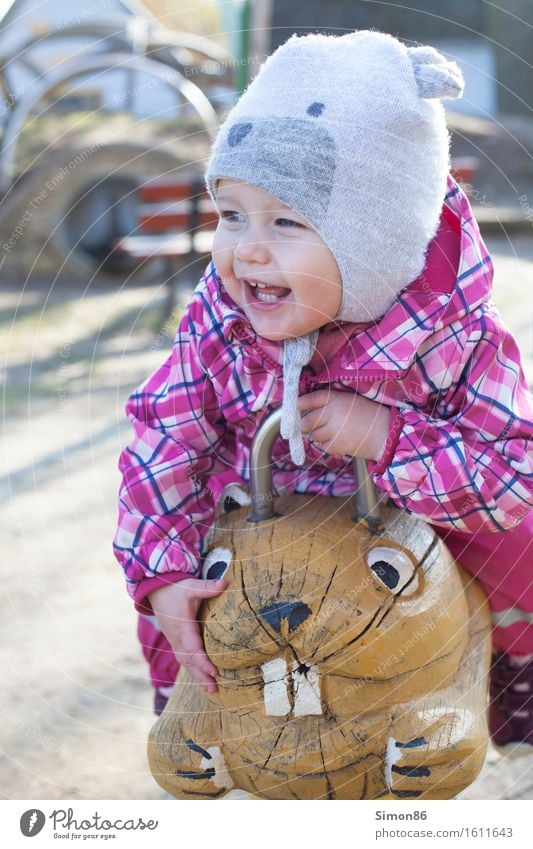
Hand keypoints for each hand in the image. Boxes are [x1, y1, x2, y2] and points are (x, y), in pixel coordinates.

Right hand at [147, 578, 226, 692]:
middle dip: (201, 675)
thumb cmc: (175, 588)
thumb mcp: (190, 585)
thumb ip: (207, 586)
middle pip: (188, 661)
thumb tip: (225, 583)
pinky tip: (201, 678)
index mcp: (182, 626)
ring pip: (185, 662)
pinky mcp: (175, 640)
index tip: (214, 671)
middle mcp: (176, 637)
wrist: (156, 590)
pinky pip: (183, 658)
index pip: (192, 648)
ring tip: (210, 690)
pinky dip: (192, 669)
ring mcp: (174, 640)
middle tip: (214, 689)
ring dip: (197, 676)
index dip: (203, 661)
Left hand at [299, 389, 389, 459]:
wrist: (386, 433)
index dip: (299, 403)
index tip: (293, 407)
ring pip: (314, 435)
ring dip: (318, 435)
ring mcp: (334, 429)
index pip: (311, 399)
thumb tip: (309, 411)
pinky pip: (323, 446)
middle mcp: (333, 412)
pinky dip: (327, 445)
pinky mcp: (336, 444)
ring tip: (332, 432)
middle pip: (307, 420)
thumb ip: (331, 403)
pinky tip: (339, 441)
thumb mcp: (351, 400)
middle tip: (306, 426)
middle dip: (304, 424)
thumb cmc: (369, 415)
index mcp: (337, 398)